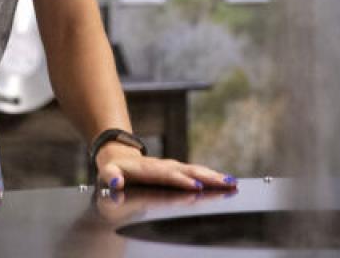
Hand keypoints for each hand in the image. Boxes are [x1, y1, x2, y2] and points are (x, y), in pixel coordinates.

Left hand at [95, 142, 235, 193]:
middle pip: (188, 171)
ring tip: (231, 182)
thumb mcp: (108, 172)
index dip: (180, 180)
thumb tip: (116, 182)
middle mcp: (164, 166)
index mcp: (149, 169)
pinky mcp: (178, 170)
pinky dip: (212, 177)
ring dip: (213, 177)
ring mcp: (173, 167)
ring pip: (196, 170)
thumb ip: (111, 177)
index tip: (195, 184)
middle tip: (224, 183)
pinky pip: (197, 173)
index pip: (167, 175)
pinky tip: (227, 182)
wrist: (119, 154)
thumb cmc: (114, 168)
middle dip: (206, 177)